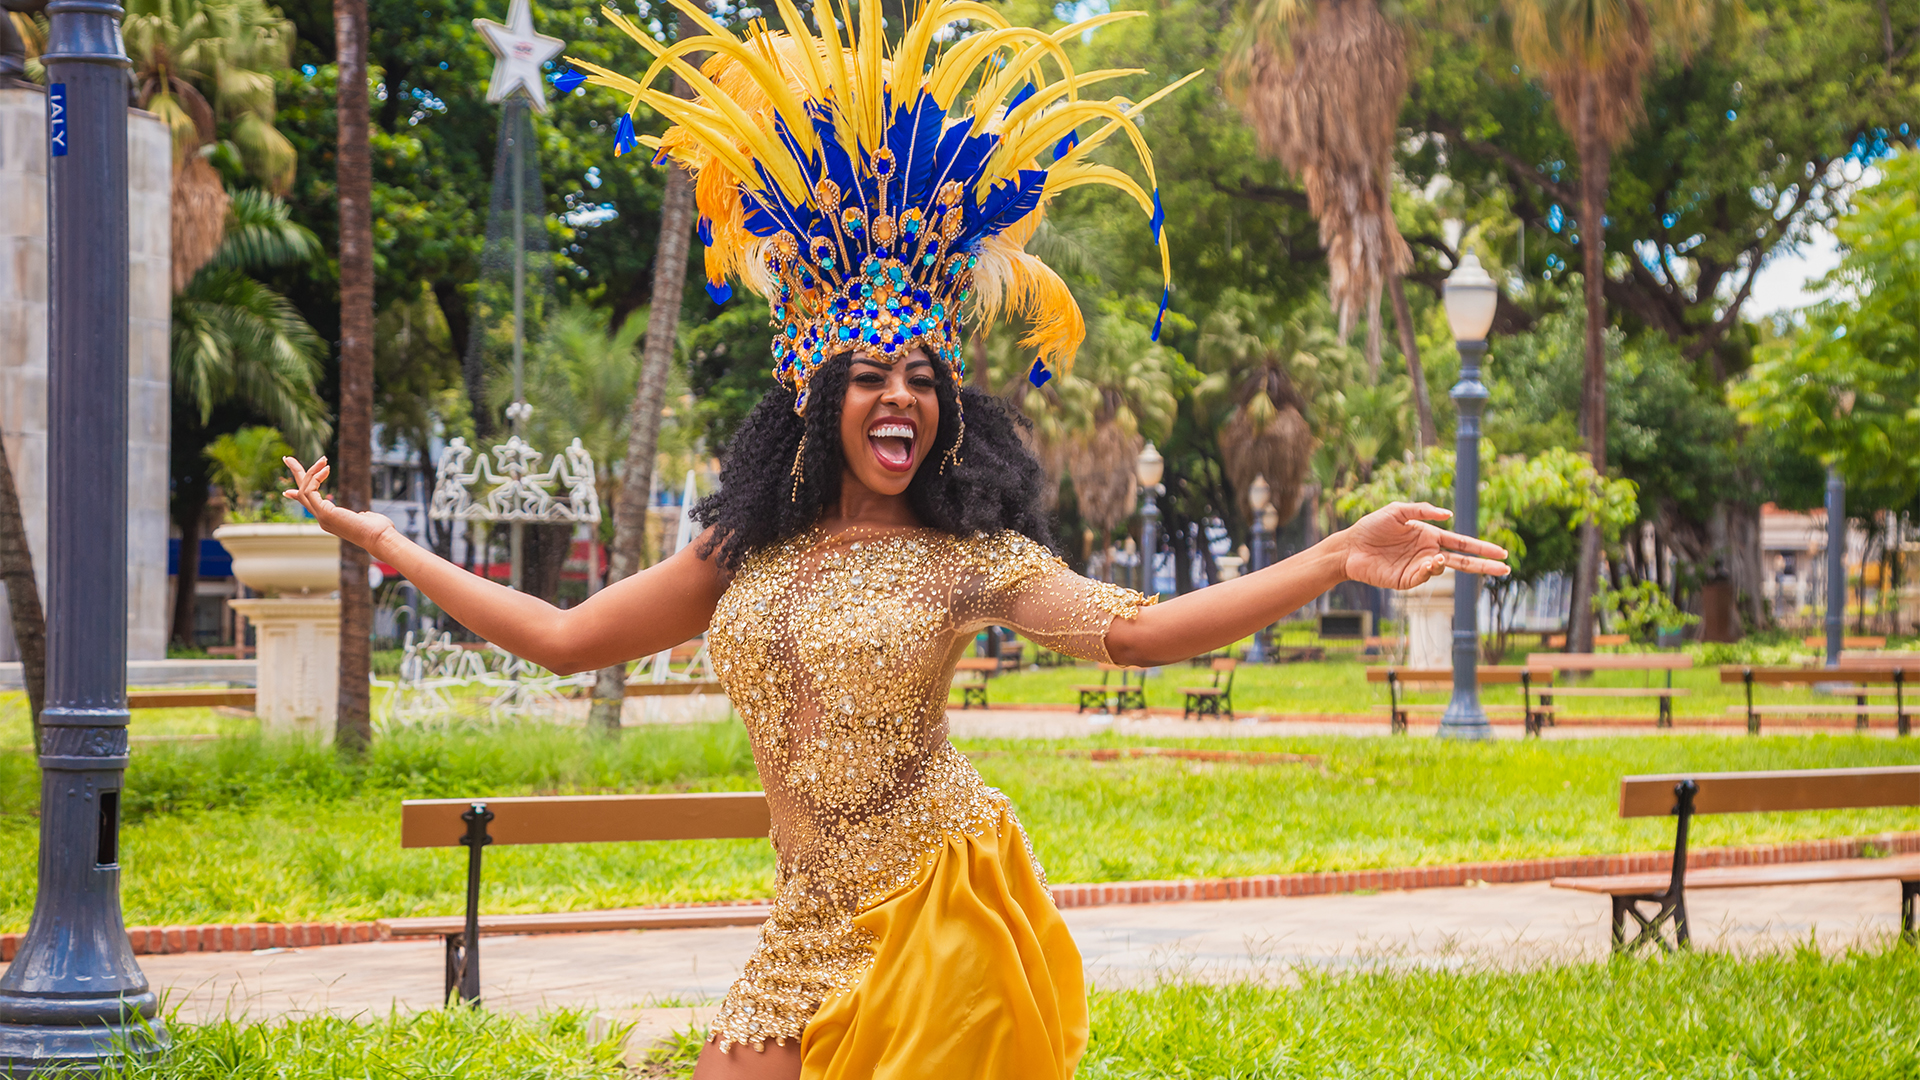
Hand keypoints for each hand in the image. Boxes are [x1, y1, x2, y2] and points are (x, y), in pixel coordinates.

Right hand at [282, 456, 397, 552]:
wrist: (380, 538)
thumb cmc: (379, 529)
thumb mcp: (367, 518)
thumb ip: (362, 515)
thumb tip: (365, 514)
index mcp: (330, 520)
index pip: (309, 506)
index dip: (298, 495)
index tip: (287, 491)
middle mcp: (322, 519)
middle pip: (302, 494)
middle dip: (296, 475)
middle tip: (287, 458)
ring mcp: (321, 517)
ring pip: (304, 489)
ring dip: (312, 471)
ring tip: (324, 459)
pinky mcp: (324, 513)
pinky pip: (310, 490)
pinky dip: (316, 477)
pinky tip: (326, 469)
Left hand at [1335, 502, 1509, 590]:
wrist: (1350, 546)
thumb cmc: (1372, 527)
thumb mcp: (1397, 511)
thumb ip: (1421, 510)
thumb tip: (1448, 514)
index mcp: (1430, 536)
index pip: (1463, 543)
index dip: (1482, 548)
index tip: (1502, 552)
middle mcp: (1428, 552)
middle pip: (1462, 561)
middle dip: (1483, 565)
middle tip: (1505, 569)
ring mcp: (1418, 568)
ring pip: (1442, 569)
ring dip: (1444, 564)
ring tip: (1437, 558)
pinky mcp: (1406, 580)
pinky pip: (1424, 578)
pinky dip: (1429, 571)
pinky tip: (1428, 563)